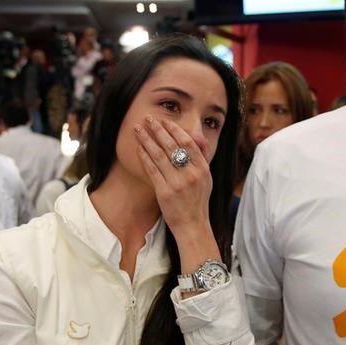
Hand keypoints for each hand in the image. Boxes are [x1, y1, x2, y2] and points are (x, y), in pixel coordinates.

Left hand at [134, 116, 212, 230]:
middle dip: (158, 130)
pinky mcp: (165, 192)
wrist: (193, 225)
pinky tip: (139, 148)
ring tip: (138, 129)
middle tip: (148, 119)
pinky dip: (145, 157)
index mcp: (203, 169)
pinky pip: (152, 170)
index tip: (164, 121)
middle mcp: (191, 174)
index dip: (175, 130)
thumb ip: (202, 156)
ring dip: (147, 140)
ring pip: (159, 156)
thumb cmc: (198, 200)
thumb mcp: (207, 177)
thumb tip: (198, 136)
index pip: (188, 143)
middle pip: (171, 146)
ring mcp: (177, 183)